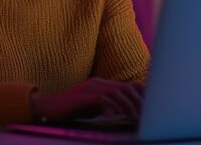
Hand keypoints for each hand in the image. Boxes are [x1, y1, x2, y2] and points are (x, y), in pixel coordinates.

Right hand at [30, 77, 144, 122]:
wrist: (47, 106)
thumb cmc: (72, 108)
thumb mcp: (94, 107)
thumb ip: (109, 106)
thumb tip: (123, 112)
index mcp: (103, 84)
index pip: (128, 85)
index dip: (142, 94)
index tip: (152, 107)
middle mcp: (98, 82)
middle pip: (125, 88)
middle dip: (139, 102)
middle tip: (147, 115)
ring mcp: (90, 87)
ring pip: (116, 92)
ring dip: (128, 106)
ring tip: (135, 117)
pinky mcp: (82, 96)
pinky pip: (101, 99)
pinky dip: (110, 107)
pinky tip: (115, 116)